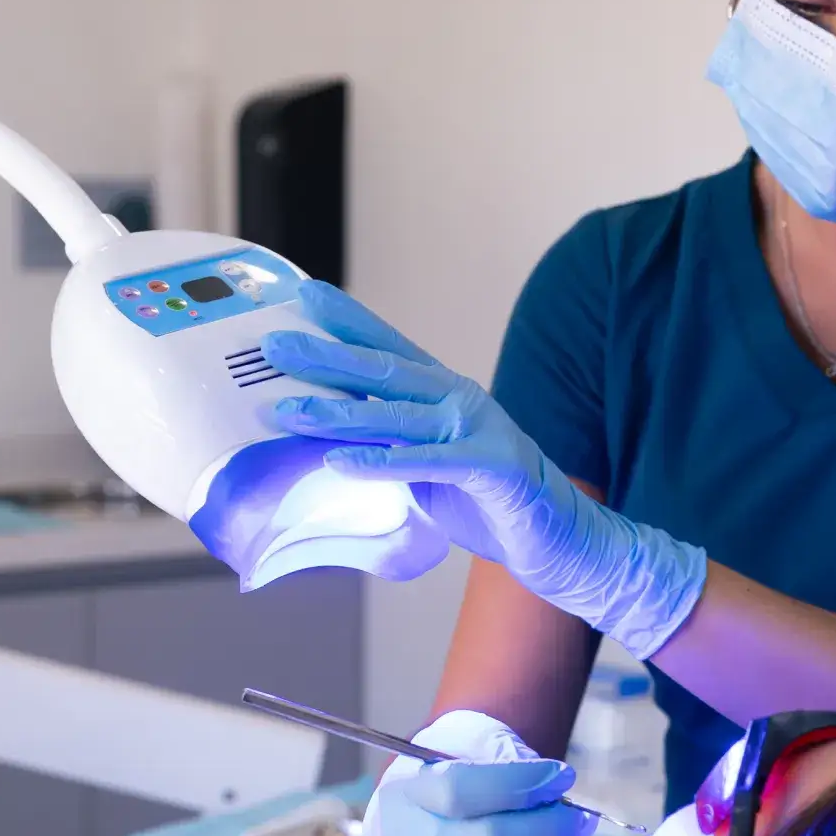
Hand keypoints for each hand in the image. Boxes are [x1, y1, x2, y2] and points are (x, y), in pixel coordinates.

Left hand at [262, 282, 706, 660]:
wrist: (562, 540)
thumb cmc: (491, 504)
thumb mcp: (428, 465)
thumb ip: (389, 442)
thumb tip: (327, 433)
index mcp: (446, 393)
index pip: (388, 348)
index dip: (345, 320)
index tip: (299, 294)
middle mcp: (461, 399)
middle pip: (384, 372)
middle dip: (324, 357)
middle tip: (273, 346)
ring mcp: (479, 429)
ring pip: (398, 417)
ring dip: (338, 414)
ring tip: (287, 410)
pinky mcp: (493, 467)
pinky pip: (429, 462)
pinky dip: (382, 462)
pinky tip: (340, 463)